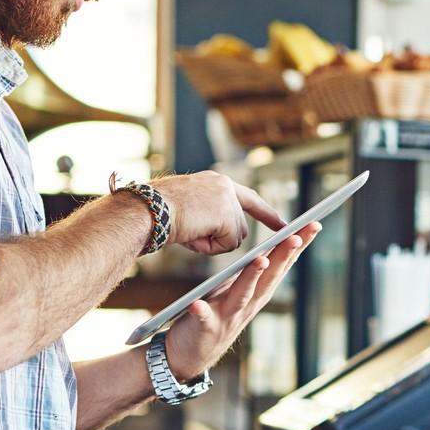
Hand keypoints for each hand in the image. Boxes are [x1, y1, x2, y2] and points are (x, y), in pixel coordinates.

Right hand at [151, 171, 286, 254]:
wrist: (146, 210)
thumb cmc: (157, 213)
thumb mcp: (190, 209)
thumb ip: (211, 216)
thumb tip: (226, 236)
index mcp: (216, 182)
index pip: (249, 198)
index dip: (266, 213)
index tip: (283, 225)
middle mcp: (225, 186)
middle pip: (239, 228)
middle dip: (220, 239)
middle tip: (192, 233)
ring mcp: (227, 199)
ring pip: (234, 238)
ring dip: (212, 243)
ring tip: (188, 231)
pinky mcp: (227, 215)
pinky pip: (228, 245)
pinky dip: (209, 248)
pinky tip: (192, 235)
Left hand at [162, 222, 319, 379]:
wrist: (192, 355)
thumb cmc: (215, 316)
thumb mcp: (237, 292)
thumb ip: (251, 274)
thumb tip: (268, 248)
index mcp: (256, 293)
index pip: (281, 266)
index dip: (298, 246)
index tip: (313, 225)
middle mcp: (248, 305)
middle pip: (269, 278)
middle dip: (283, 256)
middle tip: (296, 236)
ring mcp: (228, 318)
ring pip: (243, 295)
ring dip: (252, 278)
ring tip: (260, 260)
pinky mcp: (205, 329)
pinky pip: (204, 319)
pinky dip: (202, 311)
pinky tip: (197, 304)